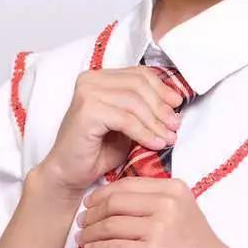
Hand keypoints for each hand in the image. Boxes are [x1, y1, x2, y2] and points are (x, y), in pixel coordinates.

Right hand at [38, 65, 184, 195]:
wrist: (69, 173)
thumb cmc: (97, 151)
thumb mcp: (127, 125)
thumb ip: (144, 110)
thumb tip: (174, 105)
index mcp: (100, 78)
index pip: (139, 74)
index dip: (162, 88)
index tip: (177, 105)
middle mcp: (90, 80)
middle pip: (139, 85)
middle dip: (161, 107)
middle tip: (175, 126)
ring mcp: (87, 93)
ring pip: (134, 101)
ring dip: (155, 122)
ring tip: (168, 138)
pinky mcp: (87, 111)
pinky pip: (125, 119)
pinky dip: (144, 132)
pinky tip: (155, 144)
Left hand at [77, 175, 237, 247]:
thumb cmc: (199, 247)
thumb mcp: (183, 211)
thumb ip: (156, 201)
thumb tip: (112, 199)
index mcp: (173, 189)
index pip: (127, 184)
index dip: (101, 194)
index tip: (90, 204)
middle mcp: (166, 204)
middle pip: (114, 202)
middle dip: (91, 213)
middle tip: (82, 223)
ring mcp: (159, 228)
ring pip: (110, 225)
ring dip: (90, 233)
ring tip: (84, 239)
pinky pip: (113, 247)